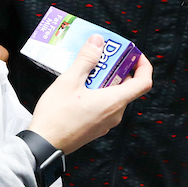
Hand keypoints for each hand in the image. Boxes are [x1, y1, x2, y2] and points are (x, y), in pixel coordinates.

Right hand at [27, 35, 152, 154]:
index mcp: (114, 101)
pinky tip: (79, 89)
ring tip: (84, 72)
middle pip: (127, 87)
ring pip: (114, 96)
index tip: (132, 55)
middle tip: (99, 58)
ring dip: (104, 81)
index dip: (142, 65)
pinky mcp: (96, 128)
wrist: (44, 144)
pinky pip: (104, 106)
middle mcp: (115, 114)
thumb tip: (98, 42)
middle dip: (115, 69)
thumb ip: (86, 59)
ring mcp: (106, 123)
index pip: (144, 82)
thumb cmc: (56, 116)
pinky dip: (97, 94)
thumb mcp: (69, 81)